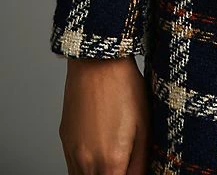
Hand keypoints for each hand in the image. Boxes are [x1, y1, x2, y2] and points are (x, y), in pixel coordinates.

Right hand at [58, 55, 150, 173]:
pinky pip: (72, 168)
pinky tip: (100, 153)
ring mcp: (72, 153)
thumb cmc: (124, 87)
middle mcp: (87, 162)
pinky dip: (85, 170)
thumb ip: (141, 162)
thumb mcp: (144, 125)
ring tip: (113, 160)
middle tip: (125, 164)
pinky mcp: (65, 141)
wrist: (97, 60)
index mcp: (110, 162)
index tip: (135, 171)